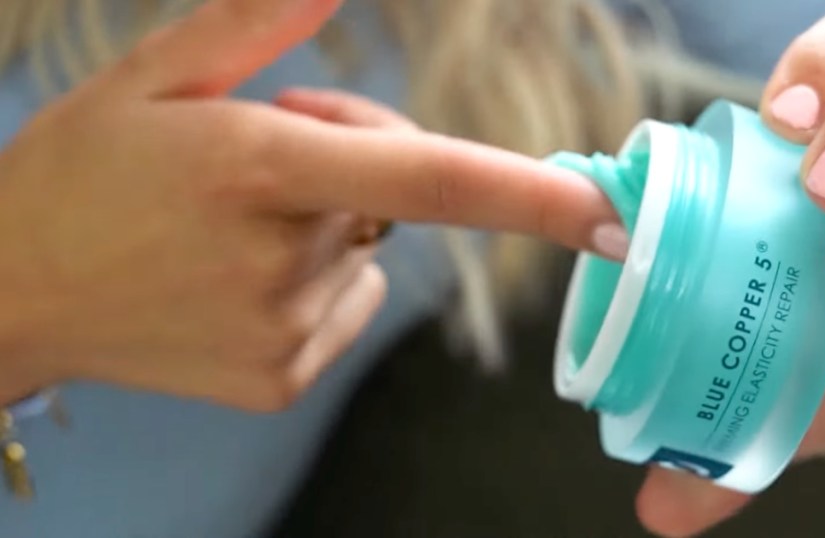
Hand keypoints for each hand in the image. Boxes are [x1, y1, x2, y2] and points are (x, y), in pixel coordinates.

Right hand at [0, 0, 618, 409]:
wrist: (13, 292)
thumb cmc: (81, 175)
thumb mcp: (152, 78)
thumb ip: (256, 23)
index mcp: (255, 169)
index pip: (424, 180)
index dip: (526, 196)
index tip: (607, 214)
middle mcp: (279, 258)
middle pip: (391, 195)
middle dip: (353, 161)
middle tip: (259, 158)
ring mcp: (282, 330)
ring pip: (365, 253)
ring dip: (324, 226)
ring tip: (229, 226)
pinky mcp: (280, 379)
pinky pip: (345, 310)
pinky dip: (313, 284)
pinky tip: (236, 278)